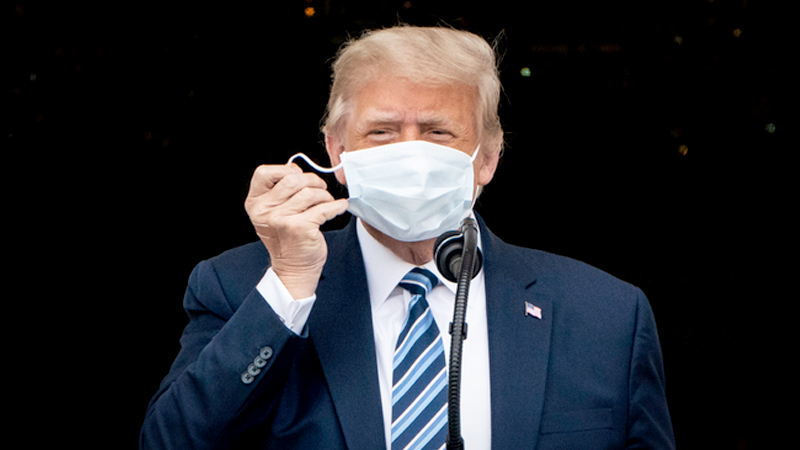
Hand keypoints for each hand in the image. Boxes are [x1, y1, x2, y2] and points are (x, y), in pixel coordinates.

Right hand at [245, 163, 347, 298]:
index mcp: (255, 203)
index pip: (264, 173)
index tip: (298, 176)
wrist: (293, 269)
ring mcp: (281, 219)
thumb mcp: (273, 213)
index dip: (284, 170)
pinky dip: (336, 206)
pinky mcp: (299, 228)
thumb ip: (280, 191)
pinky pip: (323, 208)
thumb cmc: (287, 239)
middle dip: (312, 181)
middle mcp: (264, 211)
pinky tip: (339, 207)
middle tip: (321, 188)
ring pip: (309, 192)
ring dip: (324, 195)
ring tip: (327, 201)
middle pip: (292, 179)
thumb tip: (295, 167)